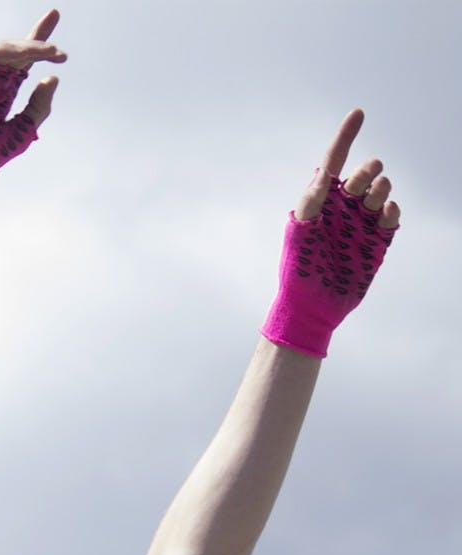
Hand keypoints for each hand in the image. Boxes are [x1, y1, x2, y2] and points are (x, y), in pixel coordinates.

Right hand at [0, 10, 66, 232]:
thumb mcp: (18, 135)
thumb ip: (36, 110)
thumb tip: (52, 78)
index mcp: (1, 93)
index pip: (24, 64)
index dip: (40, 47)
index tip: (60, 38)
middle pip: (16, 52)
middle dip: (38, 43)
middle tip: (59, 51)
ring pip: (2, 51)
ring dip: (26, 49)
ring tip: (48, 52)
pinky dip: (3, 52)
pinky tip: (23, 55)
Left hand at [261, 109, 400, 357]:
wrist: (313, 305)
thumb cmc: (298, 269)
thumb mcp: (298, 234)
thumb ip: (310, 204)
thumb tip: (322, 179)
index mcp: (320, 201)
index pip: (334, 161)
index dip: (345, 137)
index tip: (358, 113)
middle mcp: (342, 207)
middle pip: (362, 173)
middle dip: (365, 171)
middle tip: (358, 187)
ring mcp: (362, 222)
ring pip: (380, 188)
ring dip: (379, 186)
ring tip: (371, 200)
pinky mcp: (378, 239)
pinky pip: (391, 213)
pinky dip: (391, 208)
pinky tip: (385, 212)